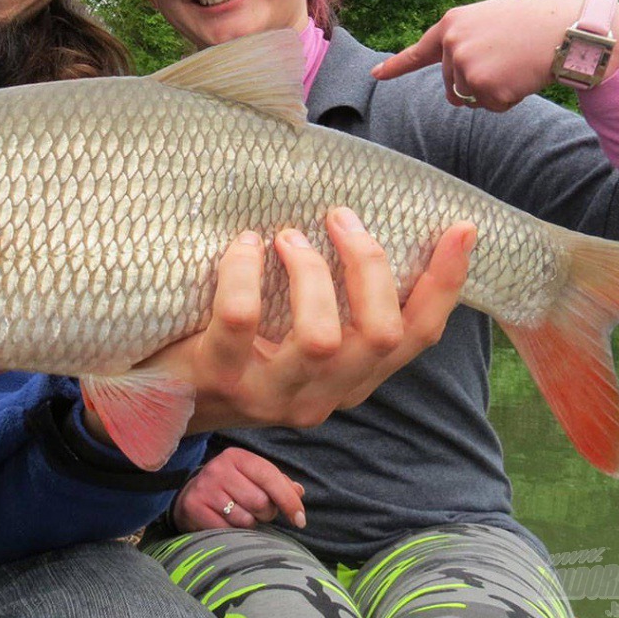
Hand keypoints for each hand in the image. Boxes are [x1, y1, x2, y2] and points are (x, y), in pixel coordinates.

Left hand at [138, 207, 473, 434]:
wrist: (159, 400)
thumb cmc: (237, 348)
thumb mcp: (296, 336)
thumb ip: (336, 305)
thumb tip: (363, 225)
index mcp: (350, 379)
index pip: (416, 337)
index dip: (445, 284)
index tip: (459, 229)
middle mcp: (321, 395)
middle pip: (381, 335)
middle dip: (370, 265)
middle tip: (339, 217)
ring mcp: (270, 394)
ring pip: (323, 337)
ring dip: (311, 273)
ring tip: (286, 235)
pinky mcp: (219, 379)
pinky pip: (242, 319)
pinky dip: (245, 272)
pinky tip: (243, 247)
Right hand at [172, 447, 305, 531]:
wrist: (191, 496)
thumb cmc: (231, 487)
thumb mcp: (252, 477)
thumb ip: (278, 483)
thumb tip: (299, 492)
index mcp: (237, 456)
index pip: (270, 477)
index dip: (289, 501)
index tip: (300, 520)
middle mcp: (219, 468)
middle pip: (260, 502)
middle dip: (266, 513)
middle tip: (258, 512)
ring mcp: (205, 488)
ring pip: (245, 519)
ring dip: (249, 524)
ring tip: (240, 515)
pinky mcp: (195, 507)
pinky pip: (228, 531)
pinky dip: (233, 533)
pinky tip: (227, 523)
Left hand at [371, 0, 618, 110]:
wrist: (568, 28)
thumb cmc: (533, 23)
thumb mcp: (489, 21)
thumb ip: (464, 46)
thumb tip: (455, 94)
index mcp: (451, 24)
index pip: (418, 51)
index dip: (396, 66)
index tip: (374, 75)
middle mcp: (451, 45)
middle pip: (452, 84)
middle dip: (476, 82)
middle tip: (507, 59)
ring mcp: (466, 67)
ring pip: (470, 98)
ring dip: (493, 91)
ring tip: (516, 65)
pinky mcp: (484, 89)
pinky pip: (490, 107)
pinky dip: (508, 100)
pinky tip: (523, 77)